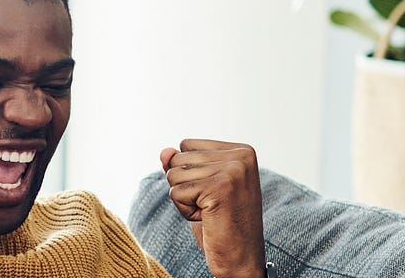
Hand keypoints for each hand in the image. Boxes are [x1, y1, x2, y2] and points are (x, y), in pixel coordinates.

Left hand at [160, 139, 265, 277]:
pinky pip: (176, 193)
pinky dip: (185, 211)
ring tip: (210, 212)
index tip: (214, 193)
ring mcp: (233, 170)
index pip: (187, 145)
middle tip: (212, 206)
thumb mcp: (199, 188)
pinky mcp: (220, 188)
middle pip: (178, 158)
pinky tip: (208, 219)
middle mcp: (241, 156)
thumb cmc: (220, 225)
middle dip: (185, 187)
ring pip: (174, 174)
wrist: (240, 260)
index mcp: (241, 151)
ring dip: (185, 200)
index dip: (190, 173)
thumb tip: (163, 151)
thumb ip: (181, 165)